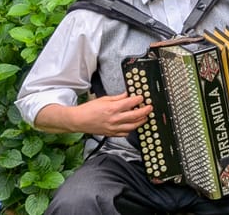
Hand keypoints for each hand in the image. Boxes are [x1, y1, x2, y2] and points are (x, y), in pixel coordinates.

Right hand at [37, 92, 151, 136]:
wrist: (78, 121)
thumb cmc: (88, 109)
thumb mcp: (104, 99)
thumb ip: (117, 98)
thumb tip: (128, 95)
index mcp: (112, 109)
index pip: (130, 103)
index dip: (138, 100)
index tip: (142, 97)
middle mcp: (114, 119)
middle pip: (135, 116)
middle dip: (145, 111)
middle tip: (149, 107)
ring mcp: (113, 128)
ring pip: (132, 126)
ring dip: (141, 121)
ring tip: (145, 117)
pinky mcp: (111, 134)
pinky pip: (125, 133)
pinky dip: (131, 129)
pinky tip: (133, 125)